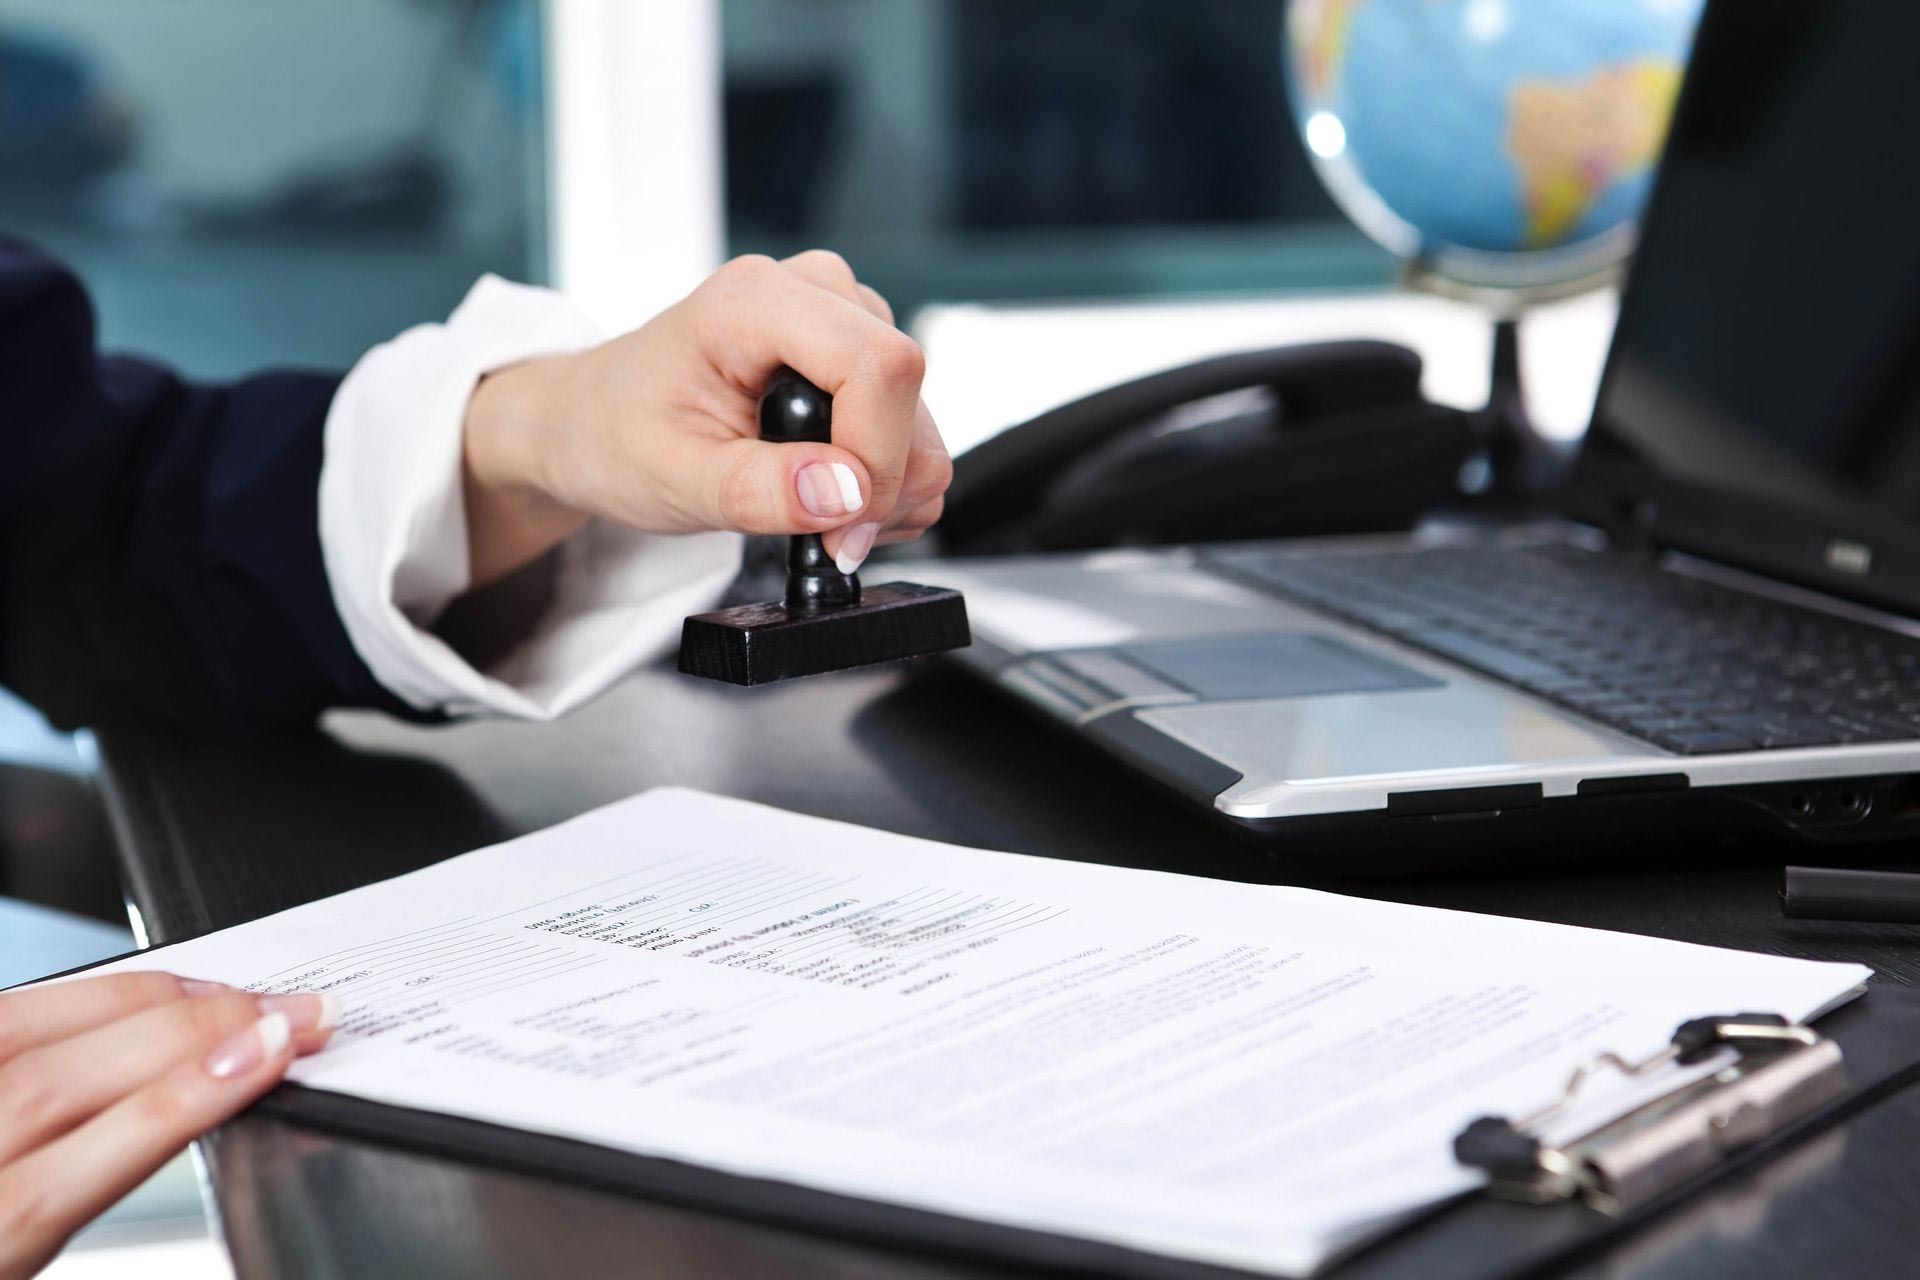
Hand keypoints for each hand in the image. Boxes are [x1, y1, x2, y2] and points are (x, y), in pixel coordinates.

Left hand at [0, 973, 337, 1278]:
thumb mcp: (29, 1258)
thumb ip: (92, 1191)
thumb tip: (207, 1105)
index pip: (97, 1149)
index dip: (196, 1090)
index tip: (275, 1051)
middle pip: (72, 1076)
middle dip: (206, 1029)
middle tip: (301, 1013)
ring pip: (46, 1025)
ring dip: (167, 1001)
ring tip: (248, 999)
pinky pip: (19, 1006)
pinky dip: (104, 992)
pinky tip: (158, 995)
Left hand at [461, 251, 952, 587]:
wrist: (596, 423)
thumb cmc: (618, 434)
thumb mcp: (675, 479)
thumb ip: (761, 489)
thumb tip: (848, 495)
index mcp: (755, 300)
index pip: (875, 365)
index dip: (879, 456)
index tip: (846, 527)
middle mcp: (810, 290)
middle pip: (906, 386)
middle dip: (884, 482)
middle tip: (828, 537)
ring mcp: (841, 315)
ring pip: (920, 411)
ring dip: (888, 486)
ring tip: (816, 513)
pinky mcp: (857, 350)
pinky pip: (912, 422)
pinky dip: (887, 478)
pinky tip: (832, 492)